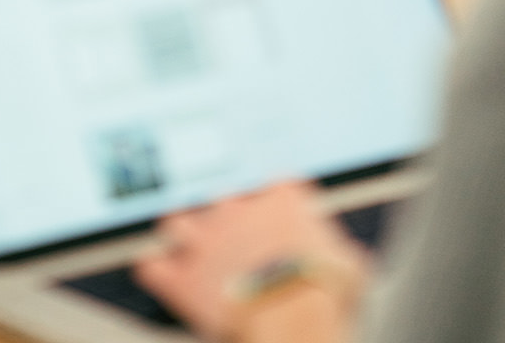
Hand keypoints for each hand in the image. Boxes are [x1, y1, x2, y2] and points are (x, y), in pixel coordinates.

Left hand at [137, 184, 368, 341]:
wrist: (291, 320)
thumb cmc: (325, 295)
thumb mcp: (351, 267)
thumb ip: (343, 253)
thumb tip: (351, 262)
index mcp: (281, 200)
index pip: (275, 184)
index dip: (276, 201)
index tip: (280, 216)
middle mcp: (238, 209)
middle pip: (222, 196)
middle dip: (226, 217)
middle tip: (235, 238)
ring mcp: (207, 240)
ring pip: (178, 220)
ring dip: (181, 233)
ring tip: (187, 244)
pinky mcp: (183, 278)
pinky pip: (152, 265)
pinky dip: (154, 269)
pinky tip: (158, 271)